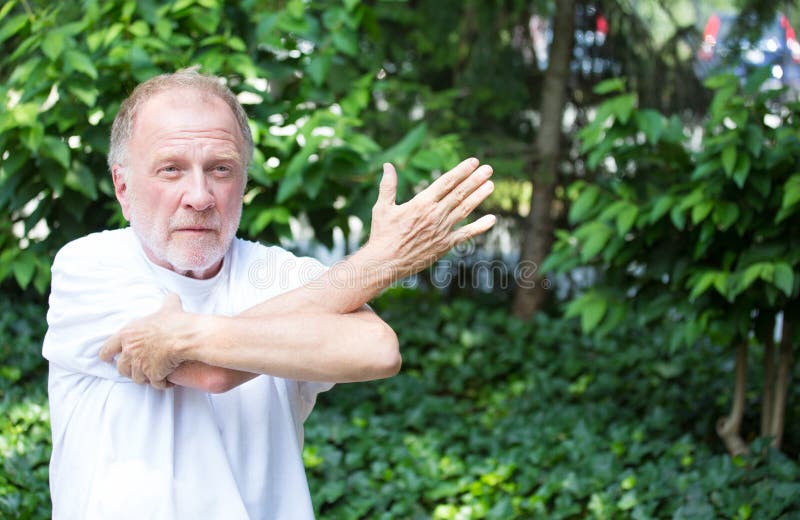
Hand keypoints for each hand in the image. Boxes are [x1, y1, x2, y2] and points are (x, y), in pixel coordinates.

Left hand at [99, 293, 187, 388]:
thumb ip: (167, 302)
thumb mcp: (168, 307)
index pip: (107, 349)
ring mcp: (140, 365)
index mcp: (127, 335)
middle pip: (122, 368)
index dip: (107, 355)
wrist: (185, 336)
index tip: (108, 359)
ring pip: (137, 378)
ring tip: (154, 375)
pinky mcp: (153, 375)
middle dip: (130, 370)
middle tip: (139, 369)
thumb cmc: (175, 321)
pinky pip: (155, 384)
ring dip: (145, 378)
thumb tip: (172, 296)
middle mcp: (130, 351)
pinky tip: (167, 381)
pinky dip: (161, 383)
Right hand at [365, 157, 495, 279]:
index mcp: (421, 203)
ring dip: (479, 196)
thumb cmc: (382, 234)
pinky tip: (492, 219)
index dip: (461, 171)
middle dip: (475, 179)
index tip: (473, 162)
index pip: (446, 182)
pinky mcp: (445, 244)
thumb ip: (388, 185)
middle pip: (459, 193)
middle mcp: (435, 214)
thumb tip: (388, 165)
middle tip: (488, 169)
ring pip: (465, 209)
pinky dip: (480, 227)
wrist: (386, 262)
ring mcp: (442, 230)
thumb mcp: (382, 207)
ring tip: (491, 184)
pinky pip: (466, 234)